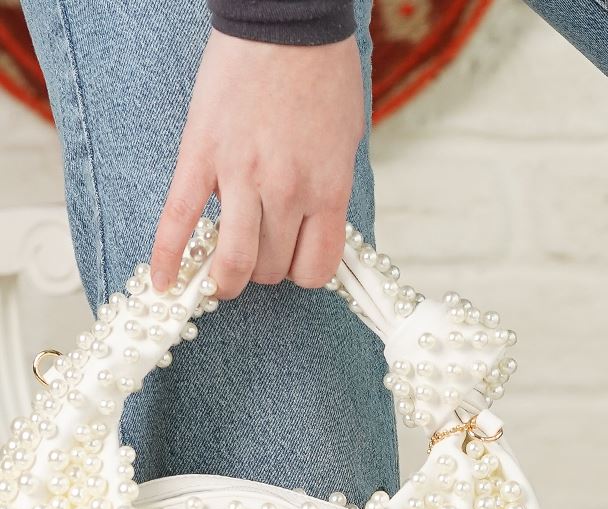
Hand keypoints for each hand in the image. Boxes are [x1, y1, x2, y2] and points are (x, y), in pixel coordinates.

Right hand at [150, 32, 363, 296]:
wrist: (285, 21)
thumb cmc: (321, 75)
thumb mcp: (344, 144)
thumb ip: (327, 193)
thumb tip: (310, 232)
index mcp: (326, 191)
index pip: (314, 270)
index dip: (301, 273)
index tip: (293, 261)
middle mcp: (285, 193)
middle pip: (270, 269)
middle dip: (263, 268)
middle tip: (255, 252)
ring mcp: (240, 177)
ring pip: (232, 261)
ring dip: (225, 277)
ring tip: (217, 276)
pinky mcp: (200, 156)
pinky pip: (179, 220)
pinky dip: (169, 258)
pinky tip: (164, 283)